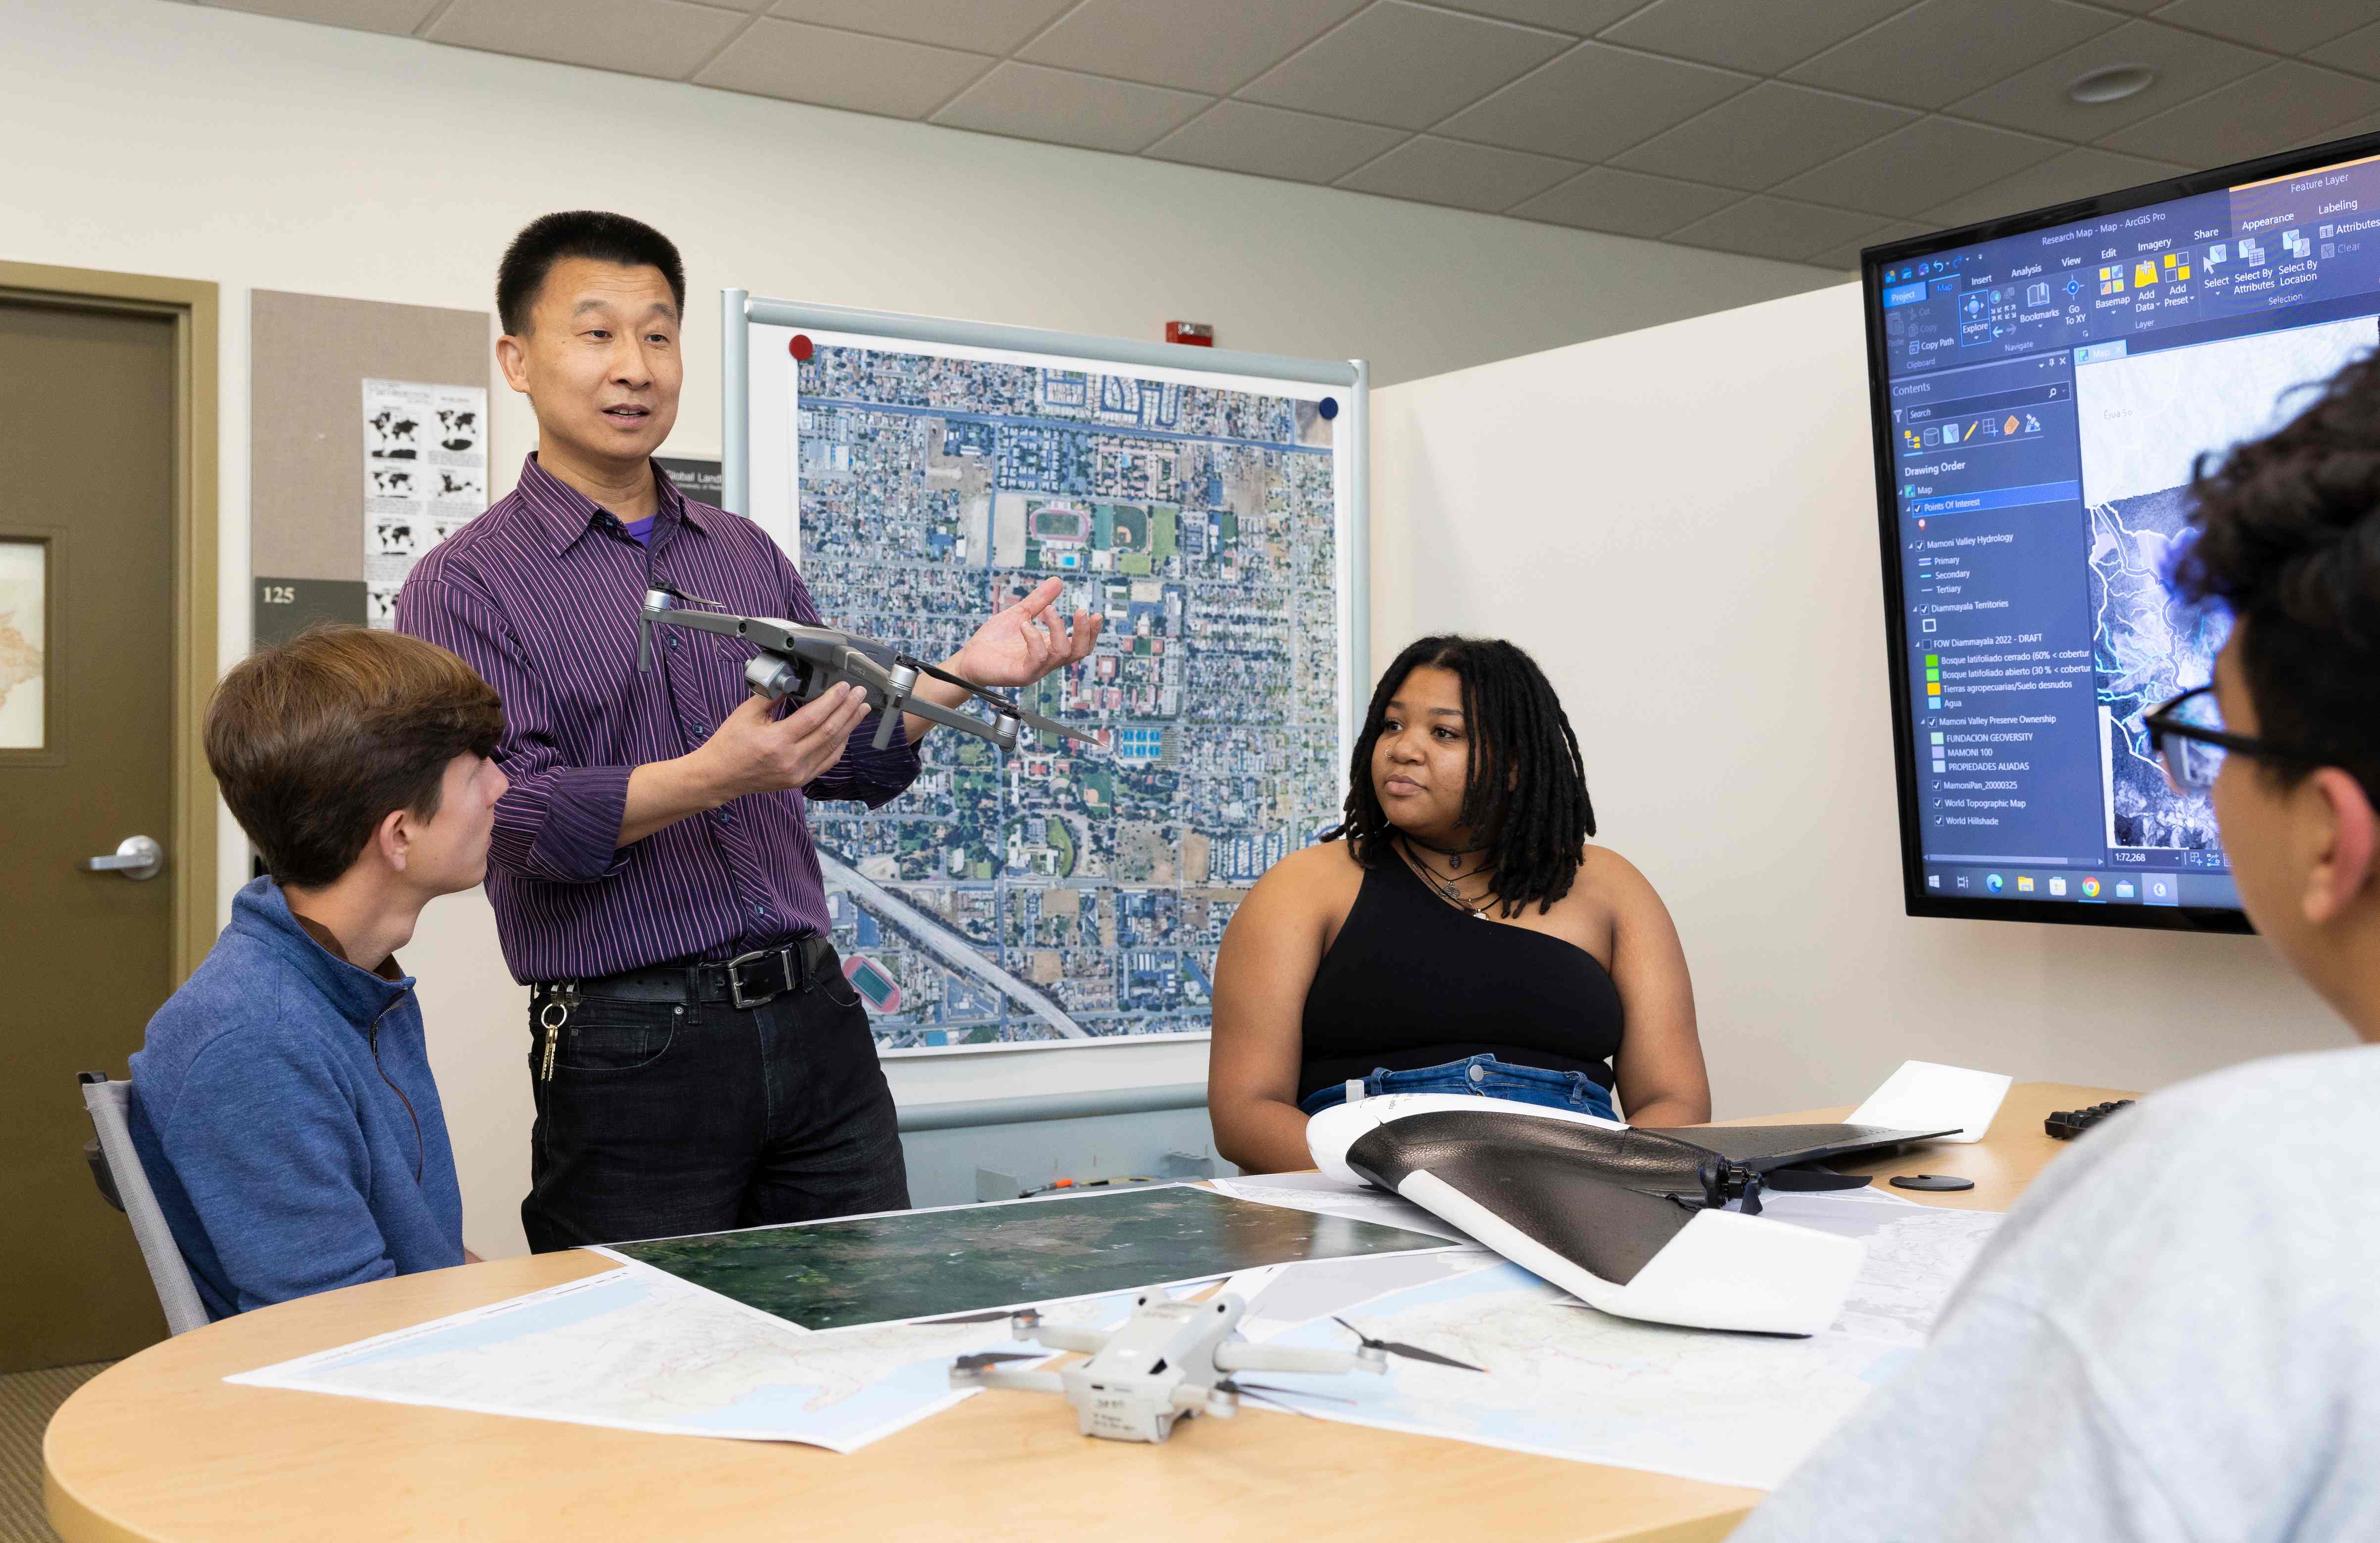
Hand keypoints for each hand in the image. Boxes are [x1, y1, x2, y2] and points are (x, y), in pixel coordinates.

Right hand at [695, 684, 871, 800]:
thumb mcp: (747, 713)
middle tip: (860, 694)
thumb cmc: (730, 744)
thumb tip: (795, 681)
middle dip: (848, 710)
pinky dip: (840, 744)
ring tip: (861, 709)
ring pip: (833, 747)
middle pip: (829, 731)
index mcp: (776, 742)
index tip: (845, 687)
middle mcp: (791, 760)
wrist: (720, 776)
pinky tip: (847, 730)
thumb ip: (772, 696)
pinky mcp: (800, 780)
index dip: (833, 700)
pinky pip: (827, 761)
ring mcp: (797, 773)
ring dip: (850, 726)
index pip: (814, 717)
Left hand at [950, 576, 1102, 687]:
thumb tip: (1058, 581)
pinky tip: (1025, 625)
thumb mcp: (1020, 614)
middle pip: (1078, 652)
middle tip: (1082, 611)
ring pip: (1061, 654)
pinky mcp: (1021, 674)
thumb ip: (1039, 600)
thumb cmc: (994, 640)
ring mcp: (1035, 669)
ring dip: (1059, 629)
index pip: (1079, 645)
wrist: (969, 657)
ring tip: (1049, 610)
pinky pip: (1037, 658)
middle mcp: (1046, 661)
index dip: (1091, 632)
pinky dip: (1034, 638)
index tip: (1096, 614)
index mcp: (1049, 648)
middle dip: (1084, 632)